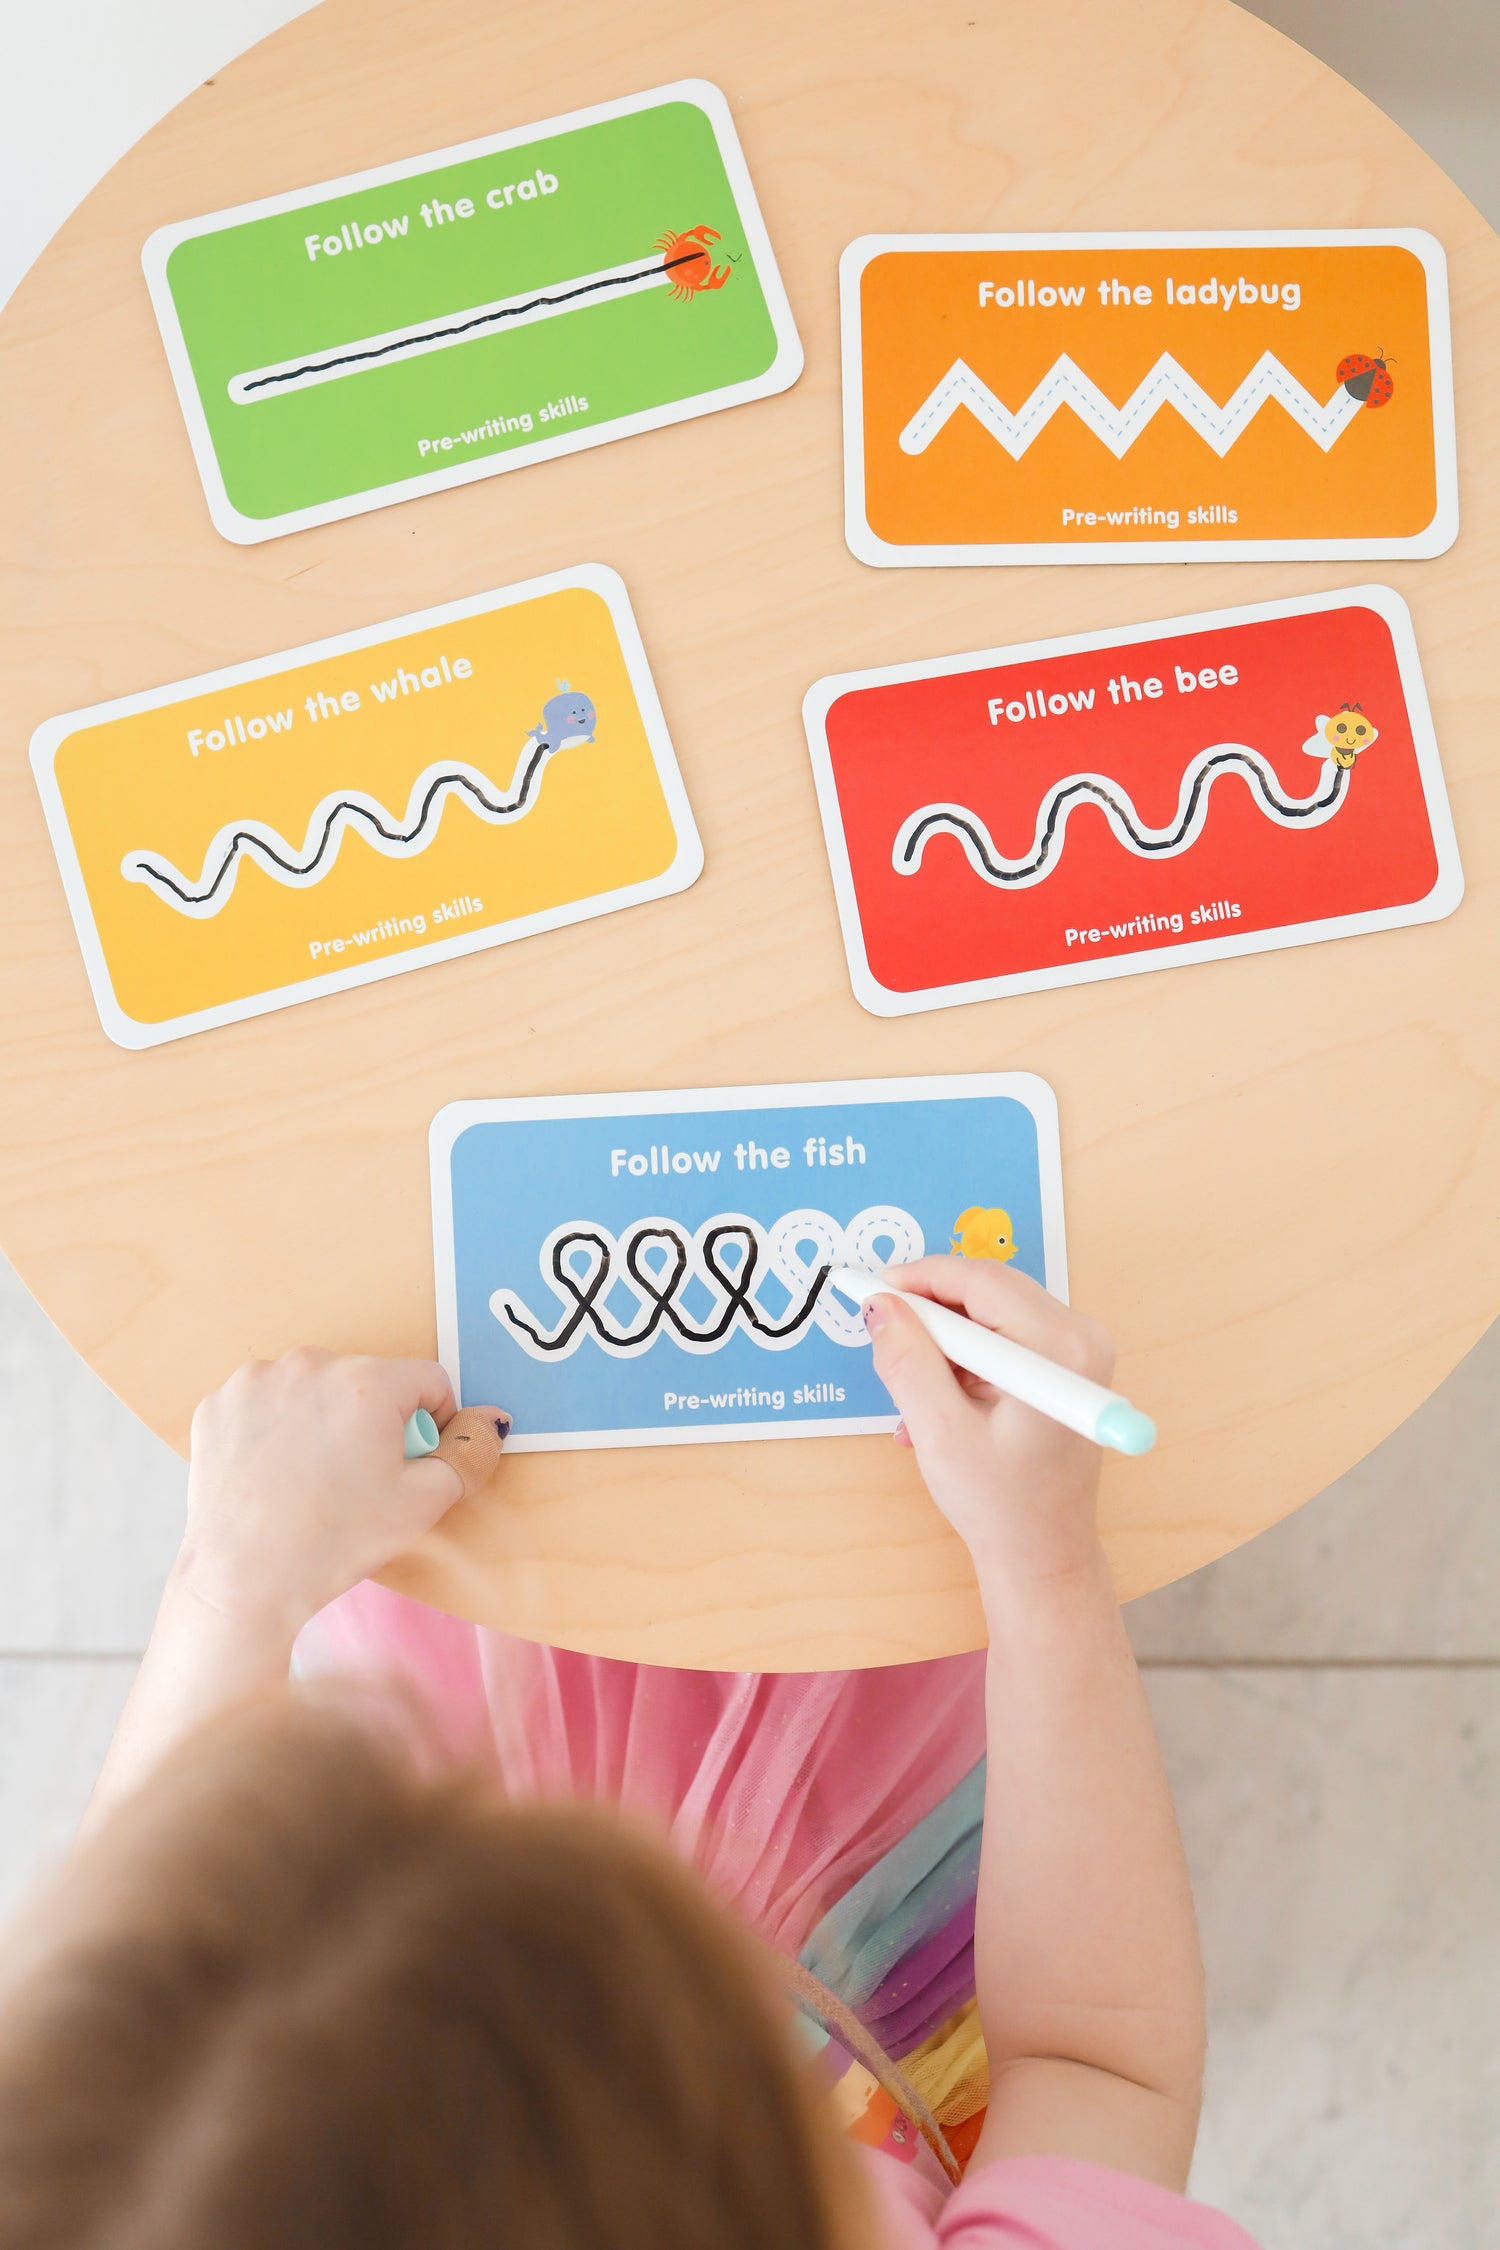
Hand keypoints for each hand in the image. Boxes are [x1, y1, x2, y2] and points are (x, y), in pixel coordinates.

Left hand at [175, 1349, 507, 1642]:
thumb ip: (467, 1454)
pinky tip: (275, 1471)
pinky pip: (267, 1401)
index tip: (409, 1462)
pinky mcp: (220, 1403)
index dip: (432, 1423)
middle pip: (368, 1382)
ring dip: (323, 1419)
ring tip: (312, 1477)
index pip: (427, 1381)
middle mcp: (310, 1365)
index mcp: (367, 1383)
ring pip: (316, 1388)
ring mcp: (258, 1381)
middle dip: (373, 1421)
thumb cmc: (332, 1544)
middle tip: (357, 1479)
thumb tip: (491, 1422)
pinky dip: (275, 1427)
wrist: (244, 1580)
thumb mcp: (421, 1504)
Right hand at [864, 1259, 1114, 1585]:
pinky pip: (1003, 1338)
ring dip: (943, 1346)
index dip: (919, 1278)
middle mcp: (1081, 1339)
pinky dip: (963, 1362)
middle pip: (987, 1290)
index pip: (980, 1279)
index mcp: (1058, 1348)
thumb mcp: (940, 1432)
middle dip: (931, 1315)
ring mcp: (1079, 1352)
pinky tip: (941, 1406)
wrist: (1043, 1555)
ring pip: (990, 1313)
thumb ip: (907, 1360)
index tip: (871, 1291)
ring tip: (916, 1400)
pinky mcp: (1067, 1367)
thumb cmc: (1002, 1506)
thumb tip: (882, 1306)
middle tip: (887, 1343)